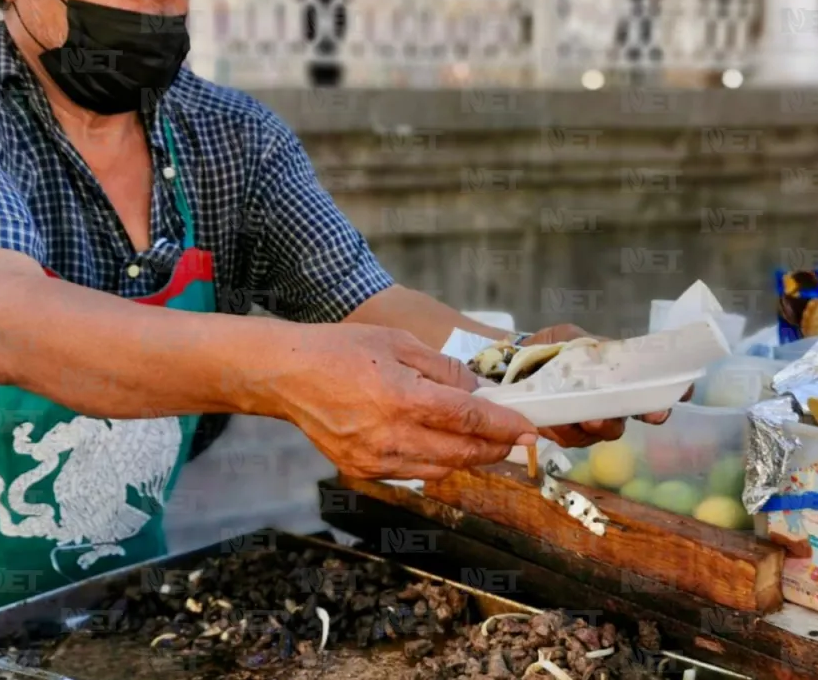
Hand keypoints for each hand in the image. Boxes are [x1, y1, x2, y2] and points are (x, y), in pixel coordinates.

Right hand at [279, 324, 538, 480]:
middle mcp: (391, 435)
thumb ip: (444, 369)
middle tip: (512, 438)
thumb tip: (477, 390)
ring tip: (478, 441)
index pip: (470, 419)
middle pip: (462, 453)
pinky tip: (437, 444)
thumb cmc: (342, 350)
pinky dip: (434, 462)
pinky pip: (412, 474)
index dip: (505, 427)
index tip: (530, 430)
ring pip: (441, 470)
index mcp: (404, 397)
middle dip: (494, 448)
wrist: (287, 375)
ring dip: (466, 458)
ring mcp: (375, 459)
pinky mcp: (361, 471)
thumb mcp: (399, 343)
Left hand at [519, 324, 674, 448]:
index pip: (652, 388)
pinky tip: (556, 421)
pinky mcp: (566, 433)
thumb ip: (591, 344)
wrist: (513, 366)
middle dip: (633, 416)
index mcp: (617, 378)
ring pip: (604, 432)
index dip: (670, 393)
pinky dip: (566, 430)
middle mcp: (610, 403)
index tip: (681, 394)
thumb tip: (609, 350)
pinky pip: (573, 439)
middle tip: (631, 414)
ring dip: (598, 426)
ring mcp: (590, 421)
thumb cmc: (548, 348)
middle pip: (632, 418)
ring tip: (585, 417)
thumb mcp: (570, 337)